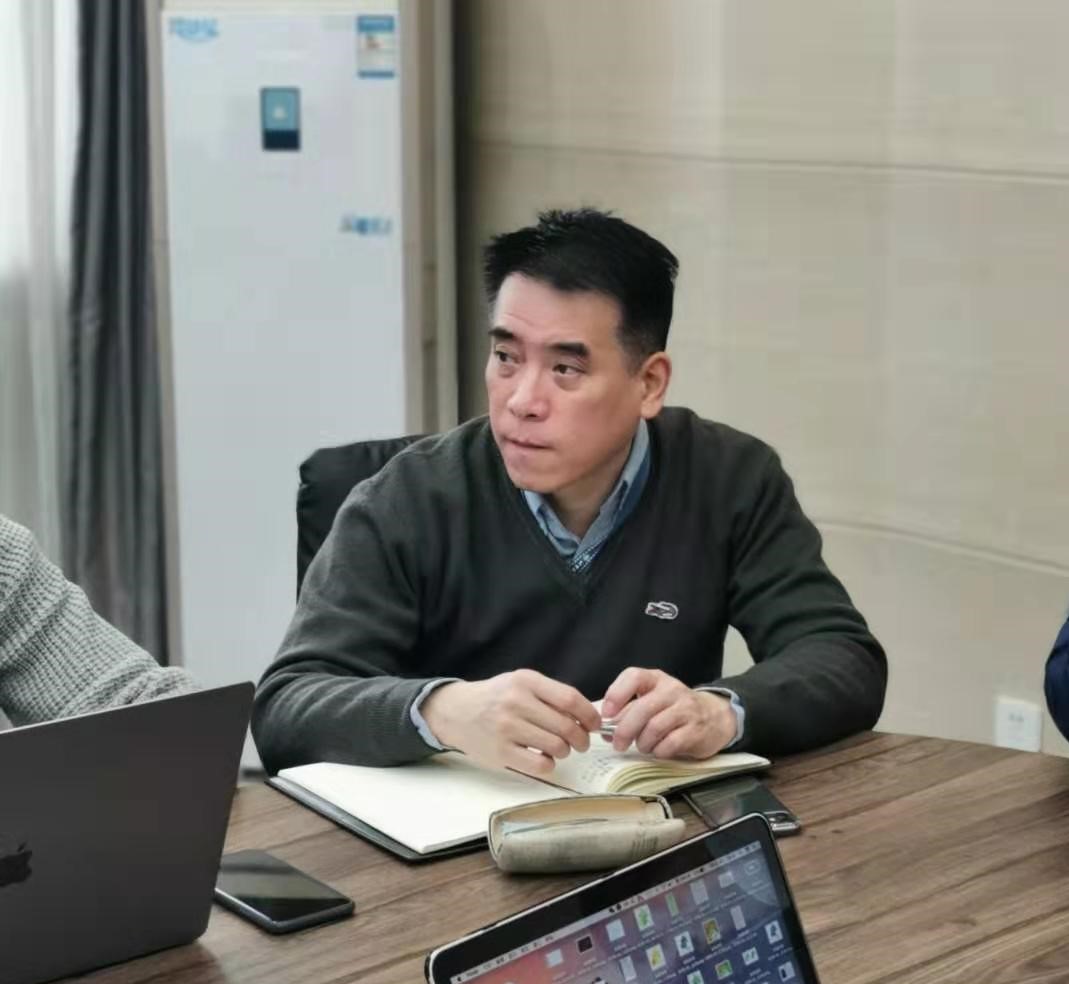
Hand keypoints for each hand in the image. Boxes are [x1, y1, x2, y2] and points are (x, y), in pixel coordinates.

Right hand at [420, 670, 600, 776]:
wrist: (455, 711)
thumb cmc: (496, 697)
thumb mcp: (520, 683)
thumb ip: (550, 695)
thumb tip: (587, 716)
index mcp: (525, 681)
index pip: (570, 699)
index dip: (589, 715)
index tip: (595, 725)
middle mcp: (516, 702)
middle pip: (566, 726)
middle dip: (581, 739)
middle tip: (581, 743)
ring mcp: (507, 728)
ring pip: (556, 747)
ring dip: (565, 752)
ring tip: (559, 749)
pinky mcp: (500, 752)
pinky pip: (539, 765)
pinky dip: (549, 765)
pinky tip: (543, 759)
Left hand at [601, 668, 736, 758]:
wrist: (715, 717)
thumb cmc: (675, 709)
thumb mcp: (653, 701)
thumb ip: (629, 711)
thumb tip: (606, 729)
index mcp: (656, 679)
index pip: (633, 676)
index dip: (616, 694)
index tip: (607, 714)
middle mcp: (671, 690)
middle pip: (642, 708)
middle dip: (624, 730)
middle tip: (618, 744)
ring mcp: (686, 709)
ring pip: (655, 727)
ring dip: (642, 742)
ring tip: (642, 746)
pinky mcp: (696, 730)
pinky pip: (670, 743)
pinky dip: (658, 751)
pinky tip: (658, 751)